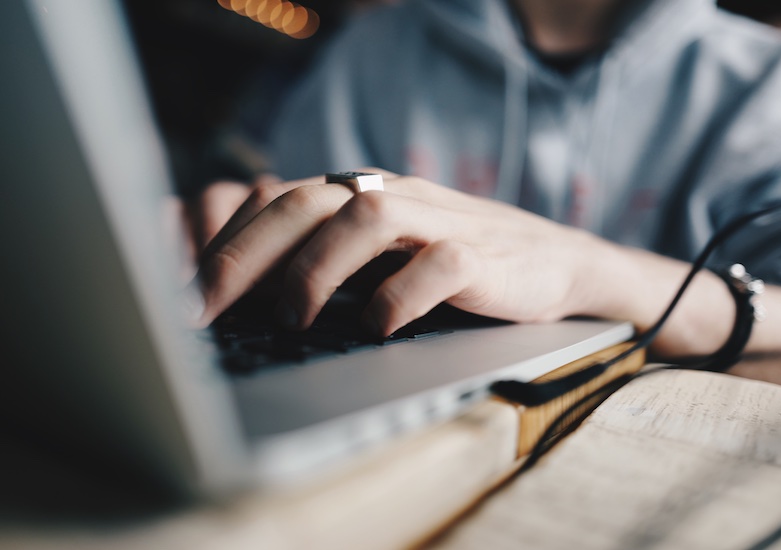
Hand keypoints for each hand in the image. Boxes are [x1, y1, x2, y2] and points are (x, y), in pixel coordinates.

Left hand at [191, 170, 611, 334]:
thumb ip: (331, 261)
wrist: (554, 263)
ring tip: (293, 318)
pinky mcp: (484, 255)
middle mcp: (394, 197)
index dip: (227, 243)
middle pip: (307, 202)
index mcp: (362, 196)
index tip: (187, 296)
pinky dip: (401, 294)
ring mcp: (440, 220)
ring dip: (318, 268)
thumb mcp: (384, 257)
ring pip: (367, 217)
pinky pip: (439, 262)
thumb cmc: (455, 266)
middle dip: (247, 254)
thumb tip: (248, 304)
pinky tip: (379, 327)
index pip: (278, 201)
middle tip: (209, 308)